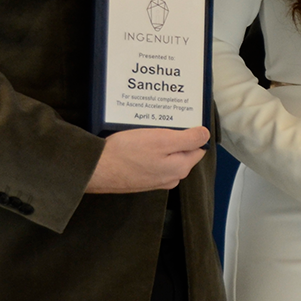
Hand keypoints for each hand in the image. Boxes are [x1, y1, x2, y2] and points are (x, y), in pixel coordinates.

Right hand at [86, 126, 209, 193]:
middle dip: (174, 137)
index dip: (191, 132)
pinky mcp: (140, 179)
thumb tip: (205, 135)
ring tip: (147, 130)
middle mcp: (170, 177)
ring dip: (159, 143)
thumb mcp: (162, 140)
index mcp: (180, 168)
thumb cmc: (127, 154)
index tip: (180, 121)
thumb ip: (188, 139)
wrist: (95, 170)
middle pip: (181, 151)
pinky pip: (151, 161)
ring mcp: (155, 180)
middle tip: (160, 123)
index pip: (198, 147)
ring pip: (165, 156)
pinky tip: (136, 141)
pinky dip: (147, 151)